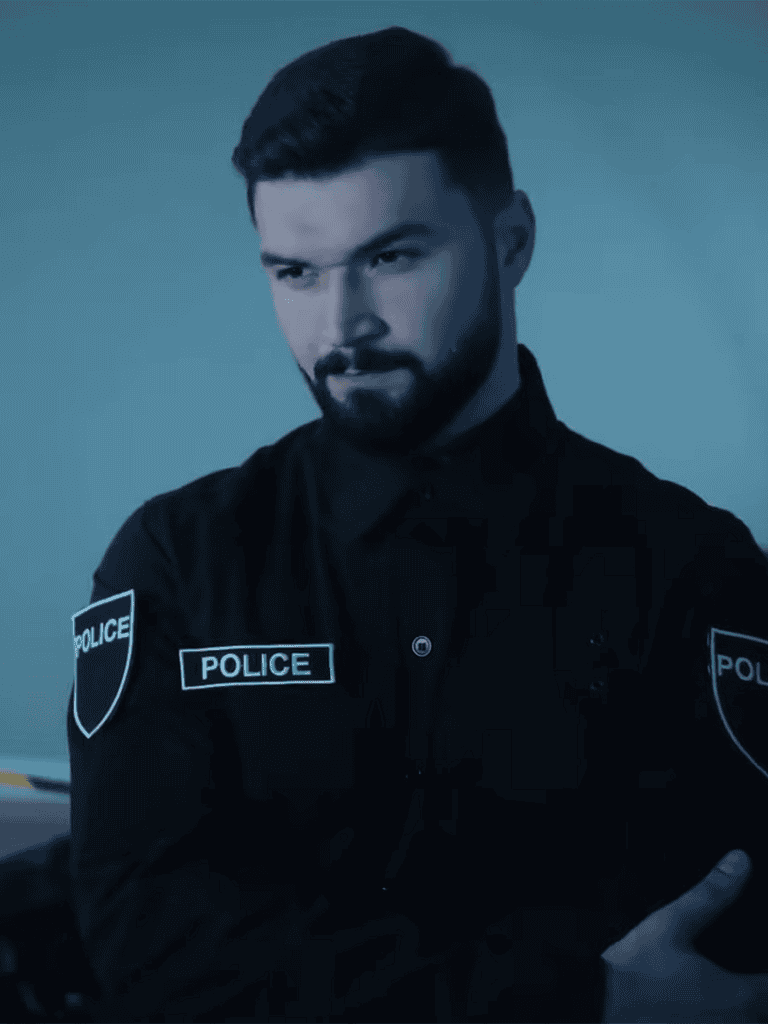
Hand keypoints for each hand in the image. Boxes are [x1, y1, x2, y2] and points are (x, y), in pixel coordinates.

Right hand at [600, 849, 767, 1021]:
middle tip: (733, 969)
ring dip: (739, 1008)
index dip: (767, 973)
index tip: (756, 962)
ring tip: (707, 986)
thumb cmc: (634, 977)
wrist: (594, 1010)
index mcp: (742, 997)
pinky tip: (693, 1008)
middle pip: (762, 1009)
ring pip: (745, 1021)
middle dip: (755, 992)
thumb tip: (739, 863)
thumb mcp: (670, 925)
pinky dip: (717, 1017)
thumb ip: (711, 895)